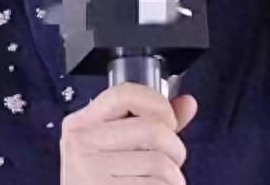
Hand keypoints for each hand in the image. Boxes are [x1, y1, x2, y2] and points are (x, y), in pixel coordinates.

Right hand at [60, 81, 197, 183]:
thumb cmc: (101, 182)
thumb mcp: (114, 147)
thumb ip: (152, 122)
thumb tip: (188, 103)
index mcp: (81, 124)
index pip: (125, 94)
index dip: (158, 103)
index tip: (169, 120)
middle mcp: (81, 144)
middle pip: (152, 129)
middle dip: (175, 147)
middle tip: (170, 161)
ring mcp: (91, 172)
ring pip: (159, 162)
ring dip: (174, 176)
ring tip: (163, 182)